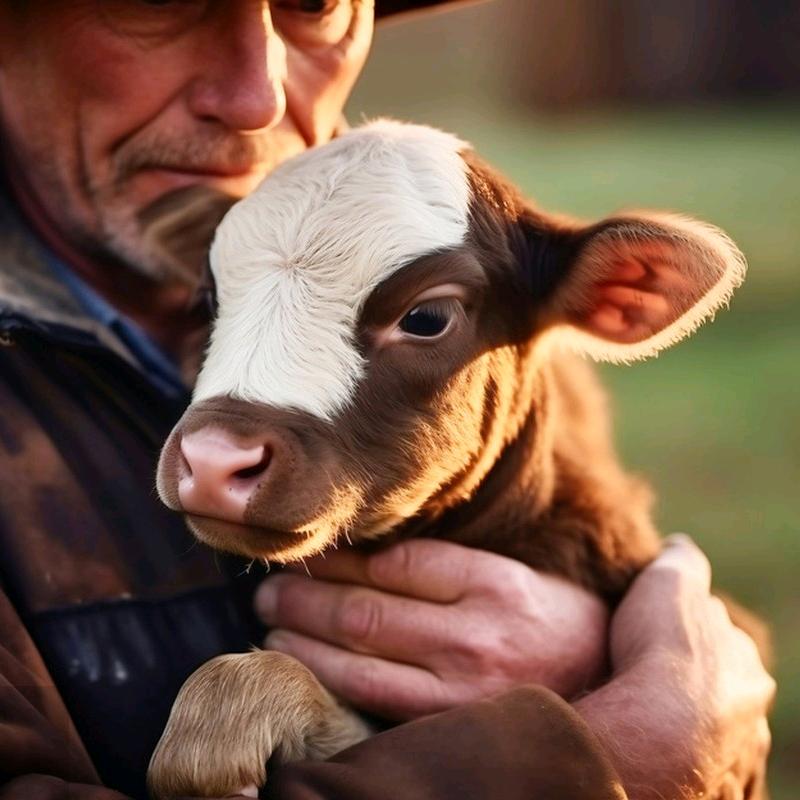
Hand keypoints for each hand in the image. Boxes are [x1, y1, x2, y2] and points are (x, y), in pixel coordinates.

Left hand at [254, 539, 608, 719]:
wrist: (604, 689)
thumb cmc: (546, 621)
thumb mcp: (508, 576)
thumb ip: (446, 566)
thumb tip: (362, 554)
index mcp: (494, 583)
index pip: (396, 561)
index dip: (341, 557)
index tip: (310, 552)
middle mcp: (477, 634)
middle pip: (367, 607)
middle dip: (305, 596)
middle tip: (268, 587)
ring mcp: (462, 688)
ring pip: (360, 654)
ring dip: (303, 636)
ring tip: (269, 622)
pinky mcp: (451, 725)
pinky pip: (372, 699)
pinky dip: (327, 676)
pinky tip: (300, 661)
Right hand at [575, 535, 774, 799]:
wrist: (659, 732)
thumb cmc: (663, 649)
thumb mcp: (669, 582)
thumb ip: (681, 560)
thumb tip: (681, 545)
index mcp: (746, 668)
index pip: (721, 646)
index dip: (690, 639)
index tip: (662, 638)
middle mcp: (751, 718)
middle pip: (725, 698)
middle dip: (700, 691)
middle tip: (658, 686)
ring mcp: (735, 763)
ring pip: (719, 745)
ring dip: (696, 736)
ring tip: (655, 728)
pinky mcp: (714, 796)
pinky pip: (705, 783)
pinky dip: (690, 772)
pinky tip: (666, 763)